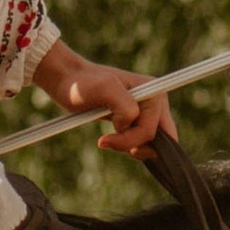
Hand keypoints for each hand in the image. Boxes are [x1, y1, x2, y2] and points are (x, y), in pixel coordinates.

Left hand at [31, 42, 178, 154]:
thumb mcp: (104, 88)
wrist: (69, 82)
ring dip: (129, 147)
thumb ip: (125, 106)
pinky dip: (128, 146)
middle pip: (160, 140)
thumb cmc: (83, 84)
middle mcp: (156, 101)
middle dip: (133, 145)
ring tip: (108, 138)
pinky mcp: (139, 119)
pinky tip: (111, 138)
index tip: (104, 139)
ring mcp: (149, 111)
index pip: (153, 131)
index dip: (132, 140)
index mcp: (154, 92)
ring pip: (152, 144)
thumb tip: (132, 122)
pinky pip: (144, 143)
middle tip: (107, 140)